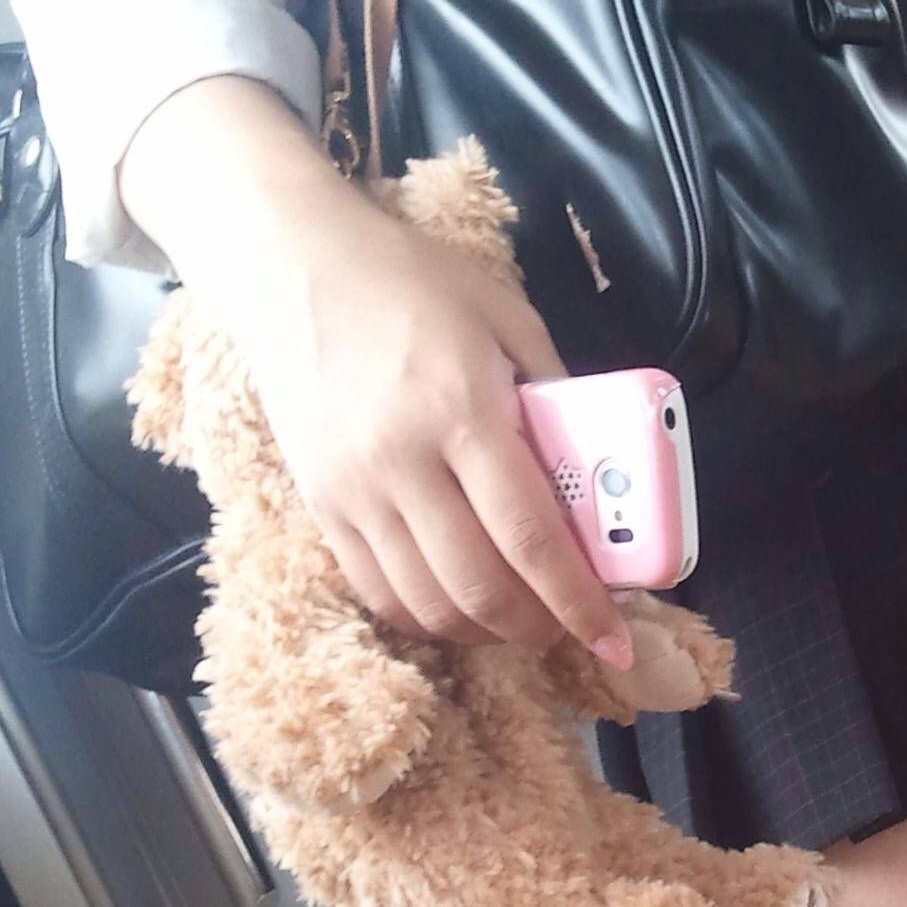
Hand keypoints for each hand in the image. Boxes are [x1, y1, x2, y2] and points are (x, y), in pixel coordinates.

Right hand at [236, 206, 633, 661]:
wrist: (292, 266)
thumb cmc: (411, 282)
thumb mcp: (506, 317)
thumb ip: (555, 393)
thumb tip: (598, 468)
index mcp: (462, 412)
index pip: (530, 536)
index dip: (578, 600)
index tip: (613, 640)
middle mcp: (402, 463)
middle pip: (479, 586)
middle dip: (537, 627)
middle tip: (569, 629)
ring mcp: (353, 491)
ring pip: (426, 602)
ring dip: (483, 629)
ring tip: (518, 619)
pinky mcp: (320, 506)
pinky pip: (377, 590)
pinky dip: (426, 615)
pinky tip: (458, 605)